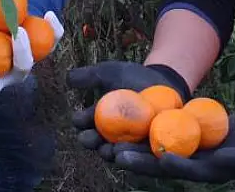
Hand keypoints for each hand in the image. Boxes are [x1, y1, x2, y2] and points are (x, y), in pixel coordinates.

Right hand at [67, 61, 190, 160]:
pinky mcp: (149, 153)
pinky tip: (134, 153)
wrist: (165, 83)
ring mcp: (130, 148)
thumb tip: (69, 77)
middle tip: (94, 139)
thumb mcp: (112, 73)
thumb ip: (91, 75)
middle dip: (93, 142)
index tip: (80, 120)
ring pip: (118, 155)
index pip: (84, 124)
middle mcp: (111, 139)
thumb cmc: (135, 78)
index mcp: (98, 122)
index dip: (81, 123)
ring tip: (114, 150)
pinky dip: (138, 159)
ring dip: (113, 154)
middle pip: (97, 144)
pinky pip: (142, 160)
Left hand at [114, 108, 234, 182]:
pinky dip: (145, 131)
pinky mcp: (182, 139)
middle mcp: (190, 165)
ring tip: (110, 141)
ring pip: (155, 151)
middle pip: (160, 163)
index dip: (167, 166)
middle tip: (115, 154)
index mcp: (206, 172)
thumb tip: (225, 159)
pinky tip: (129, 122)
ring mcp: (185, 153)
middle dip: (137, 160)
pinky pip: (161, 135)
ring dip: (133, 147)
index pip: (183, 170)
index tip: (154, 158)